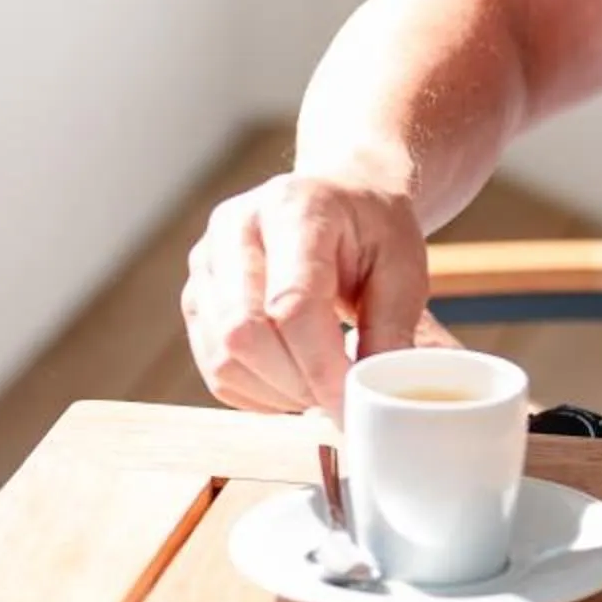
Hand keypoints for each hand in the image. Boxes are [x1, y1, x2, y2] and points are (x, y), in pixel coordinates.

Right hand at [180, 172, 430, 417]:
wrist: (340, 199)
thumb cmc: (373, 231)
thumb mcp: (403, 266)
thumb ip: (391, 328)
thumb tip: (372, 396)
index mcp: (293, 208)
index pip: (291, 303)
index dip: (320, 366)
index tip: (351, 402)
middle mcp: (235, 227)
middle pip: (244, 333)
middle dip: (296, 383)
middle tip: (338, 395)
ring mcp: (207, 262)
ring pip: (222, 357)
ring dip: (275, 392)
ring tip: (319, 386)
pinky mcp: (198, 295)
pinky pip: (213, 368)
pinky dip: (255, 391)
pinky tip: (291, 382)